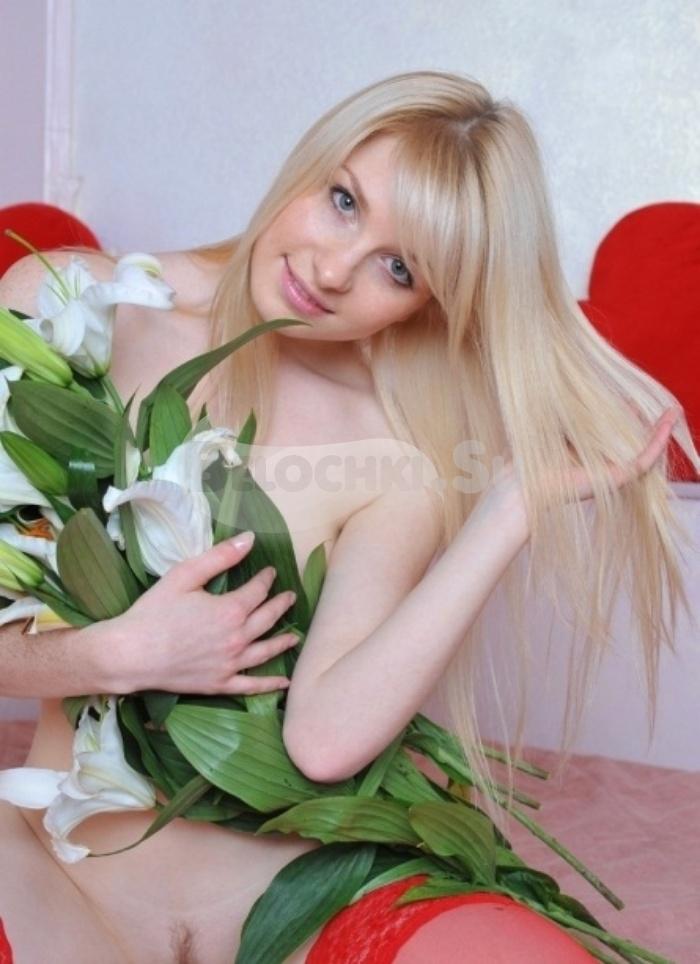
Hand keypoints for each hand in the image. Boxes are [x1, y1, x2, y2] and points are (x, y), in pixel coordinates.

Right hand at [103, 533, 298, 694]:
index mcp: (231, 610)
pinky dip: (269, 685)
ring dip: (283, 641)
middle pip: (267, 619)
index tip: (270, 572)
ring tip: (295, 635)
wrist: (130, 654)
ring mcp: (230, 664)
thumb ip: (220, 556)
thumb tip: (250, 540)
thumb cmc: (153, 611)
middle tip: (290, 597)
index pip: (257, 591)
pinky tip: (284, 683)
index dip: (266, 579)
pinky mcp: (219, 684)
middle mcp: (237, 638)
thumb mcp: (185, 575)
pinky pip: (251, 685)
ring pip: (266, 651)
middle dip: (280, 605)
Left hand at [489, 406, 680, 509]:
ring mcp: (611, 473)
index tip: (630, 397)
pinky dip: (658, 441)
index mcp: (586, 453)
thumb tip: (568, 382)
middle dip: (646, 422)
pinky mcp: (617, 479)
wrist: (524, 483)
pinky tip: (667, 422)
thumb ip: (565, 411)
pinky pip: (645, 459)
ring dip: (661, 431)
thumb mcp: (553, 425)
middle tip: (659, 403)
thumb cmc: (531, 455)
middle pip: (630, 441)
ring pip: (644, 450)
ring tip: (673, 412)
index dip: (624, 414)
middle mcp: (600, 465)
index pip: (611, 433)